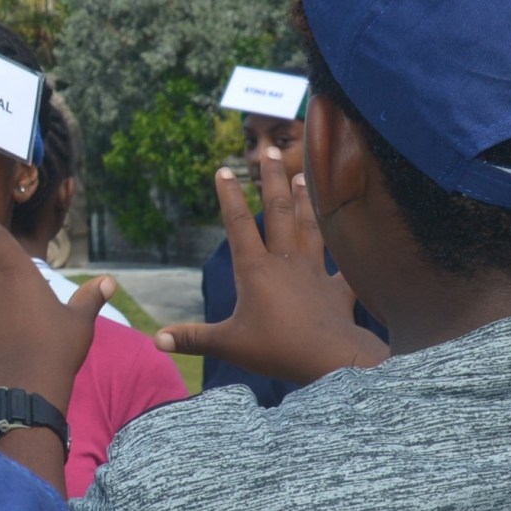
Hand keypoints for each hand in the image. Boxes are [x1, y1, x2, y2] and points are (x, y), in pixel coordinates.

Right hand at [156, 147, 387, 383]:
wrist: (328, 358)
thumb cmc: (277, 350)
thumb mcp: (228, 344)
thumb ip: (193, 339)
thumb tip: (157, 340)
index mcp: (256, 270)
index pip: (239, 225)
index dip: (229, 197)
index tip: (223, 170)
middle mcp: (286, 262)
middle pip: (279, 212)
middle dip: (272, 180)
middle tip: (270, 152)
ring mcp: (314, 272)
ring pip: (309, 228)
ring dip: (305, 201)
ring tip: (303, 176)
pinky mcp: (337, 289)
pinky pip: (343, 268)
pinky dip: (347, 256)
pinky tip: (353, 241)